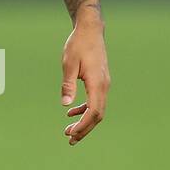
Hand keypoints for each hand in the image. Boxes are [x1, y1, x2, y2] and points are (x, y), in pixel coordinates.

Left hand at [60, 12, 109, 143]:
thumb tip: (66, 105)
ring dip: (84, 121)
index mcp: (97, 83)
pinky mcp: (100, 81)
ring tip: (69, 130)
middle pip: (98, 115)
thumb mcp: (69, 64)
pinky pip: (95, 101)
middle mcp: (104, 86)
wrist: (90, 30)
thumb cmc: (78, 45)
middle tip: (70, 139)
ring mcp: (104, 84)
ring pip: (97, 110)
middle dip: (84, 129)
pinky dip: (84, 109)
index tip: (71, 134)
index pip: (94, 112)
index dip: (84, 125)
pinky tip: (71, 112)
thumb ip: (68, 85)